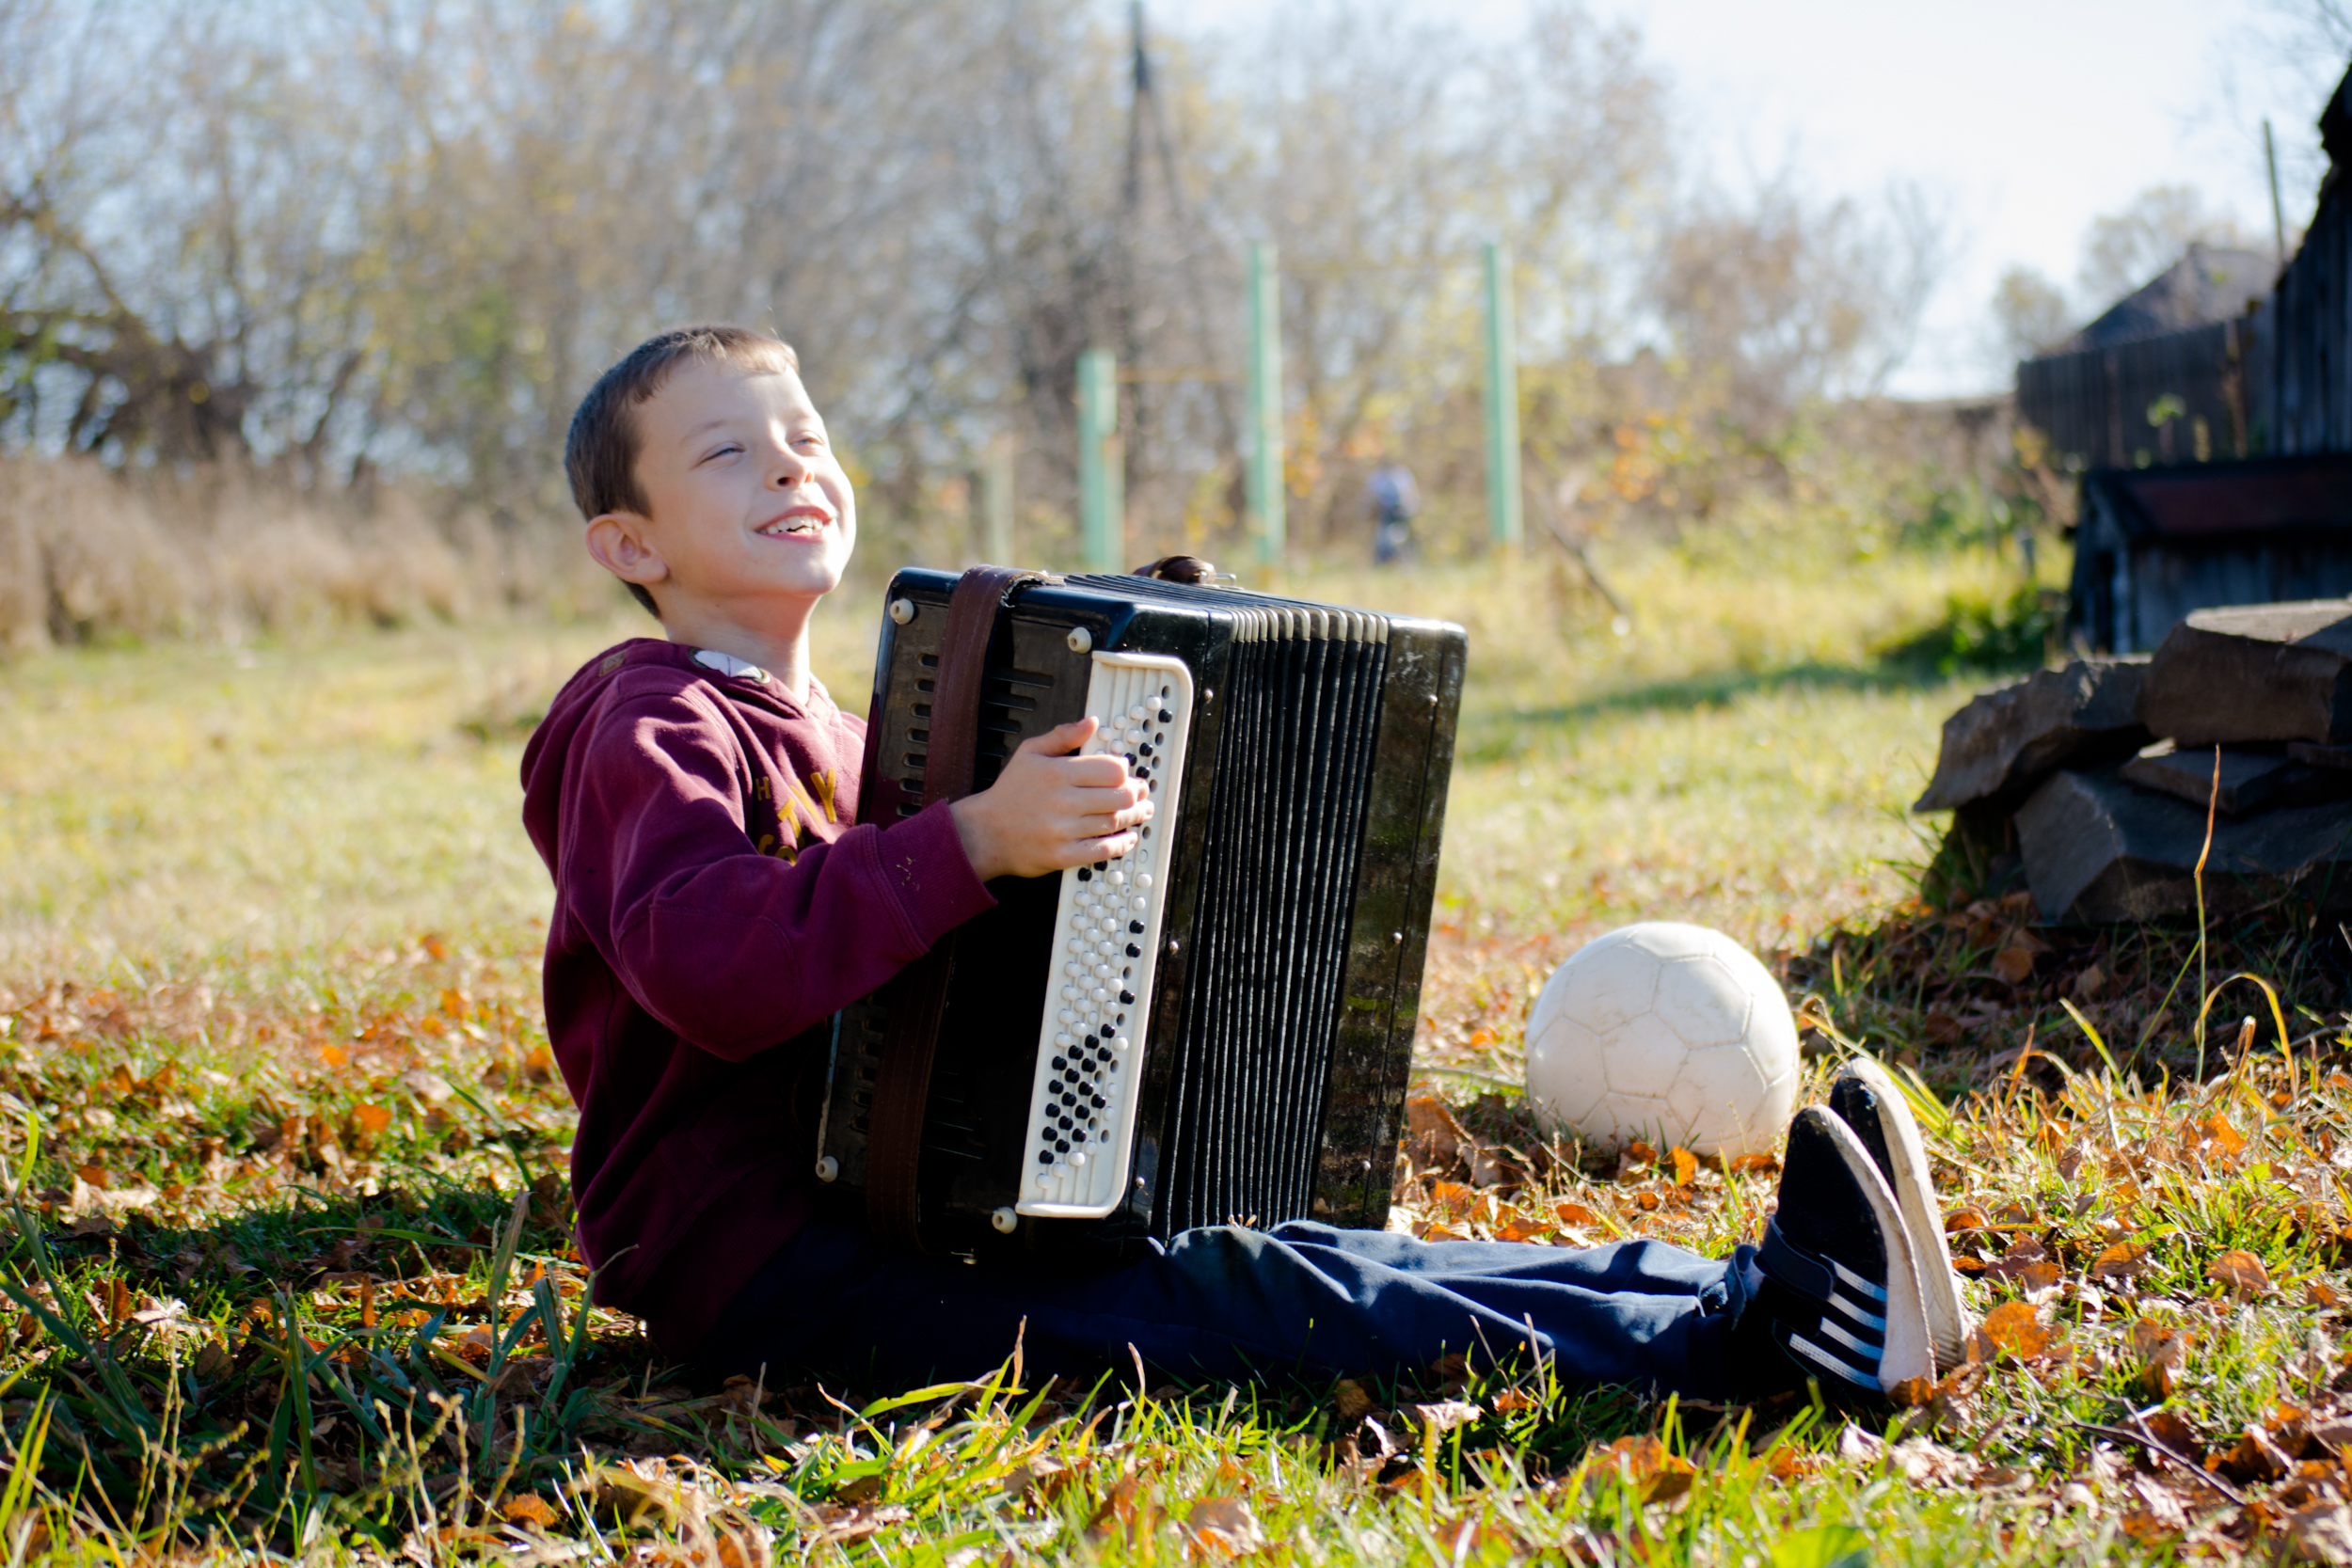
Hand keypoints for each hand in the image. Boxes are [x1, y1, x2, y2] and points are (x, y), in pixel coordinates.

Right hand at [949, 717, 1154, 880]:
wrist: (984, 833)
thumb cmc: (1009, 792)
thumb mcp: (1030, 753)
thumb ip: (1063, 736)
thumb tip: (1092, 722)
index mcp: (1057, 772)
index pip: (1111, 768)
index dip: (1125, 770)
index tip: (1126, 772)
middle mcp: (1062, 801)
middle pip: (1120, 796)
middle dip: (1136, 793)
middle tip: (1141, 792)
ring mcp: (1063, 830)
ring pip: (1114, 821)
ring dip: (1134, 816)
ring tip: (1141, 811)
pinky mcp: (1062, 856)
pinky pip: (1103, 850)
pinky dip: (1121, 844)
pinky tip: (1128, 837)